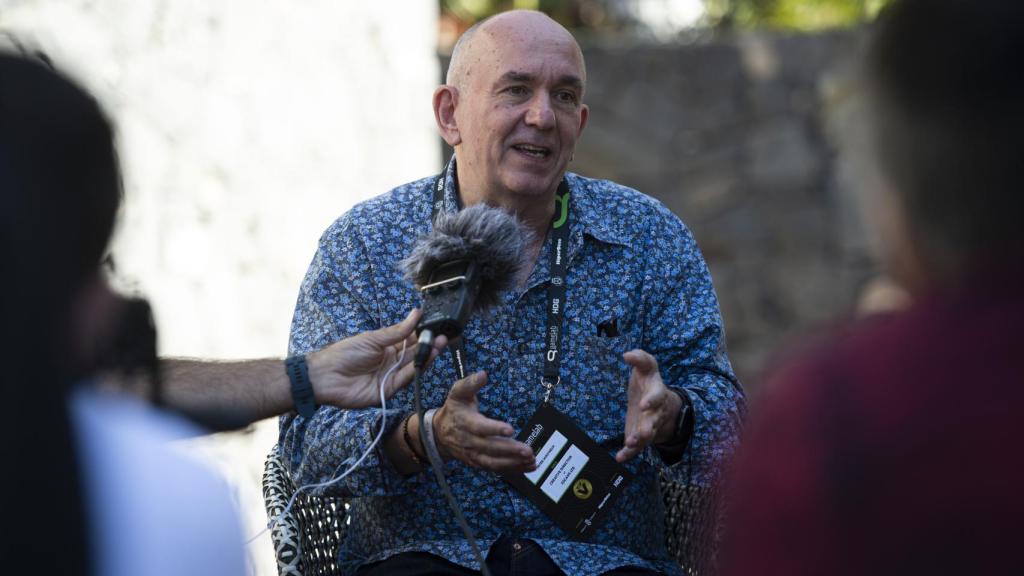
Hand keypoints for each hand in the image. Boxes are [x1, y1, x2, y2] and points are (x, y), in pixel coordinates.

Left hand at [305, 309, 444, 408]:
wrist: (326, 377)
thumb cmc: (344, 354)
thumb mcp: (373, 338)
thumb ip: (397, 331)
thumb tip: (416, 313)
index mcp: (385, 347)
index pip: (408, 339)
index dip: (422, 333)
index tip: (436, 326)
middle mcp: (390, 361)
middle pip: (414, 353)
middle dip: (429, 344)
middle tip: (444, 336)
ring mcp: (390, 376)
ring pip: (413, 366)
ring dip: (427, 356)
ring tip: (440, 345)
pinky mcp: (388, 390)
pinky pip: (405, 379)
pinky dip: (417, 369)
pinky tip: (427, 358)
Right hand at [432, 371, 535, 472]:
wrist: (439, 434)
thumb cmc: (453, 410)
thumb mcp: (458, 393)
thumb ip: (470, 383)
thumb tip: (483, 374)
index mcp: (466, 422)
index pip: (481, 428)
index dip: (495, 429)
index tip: (510, 429)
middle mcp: (470, 441)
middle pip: (491, 448)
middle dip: (510, 450)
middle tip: (528, 450)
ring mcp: (474, 454)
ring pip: (494, 462)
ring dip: (513, 462)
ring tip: (531, 460)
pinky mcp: (479, 462)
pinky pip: (496, 468)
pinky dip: (513, 468)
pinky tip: (528, 466)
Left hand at [615, 349, 681, 462]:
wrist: (655, 401)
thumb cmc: (648, 380)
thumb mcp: (646, 366)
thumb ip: (639, 358)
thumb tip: (627, 354)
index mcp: (657, 392)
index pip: (657, 396)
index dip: (651, 401)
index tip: (644, 405)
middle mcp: (655, 411)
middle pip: (654, 420)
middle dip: (649, 427)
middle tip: (644, 433)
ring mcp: (649, 425)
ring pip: (647, 435)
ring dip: (640, 440)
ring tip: (631, 443)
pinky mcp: (640, 435)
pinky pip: (637, 447)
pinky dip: (629, 453)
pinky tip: (620, 457)